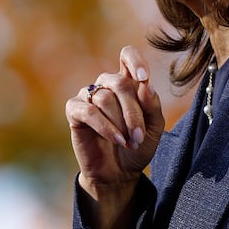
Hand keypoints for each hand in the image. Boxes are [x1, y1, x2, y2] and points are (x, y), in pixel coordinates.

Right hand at [66, 46, 164, 228]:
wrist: (119, 173)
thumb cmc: (137, 146)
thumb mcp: (154, 128)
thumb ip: (152, 105)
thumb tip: (145, 85)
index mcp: (128, 82)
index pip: (127, 55)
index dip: (135, 61)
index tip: (144, 78)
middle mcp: (107, 84)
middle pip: (121, 83)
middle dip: (133, 112)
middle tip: (139, 136)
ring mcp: (89, 96)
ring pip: (106, 98)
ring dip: (121, 123)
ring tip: (129, 143)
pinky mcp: (75, 111)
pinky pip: (89, 111)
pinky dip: (105, 127)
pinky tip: (117, 140)